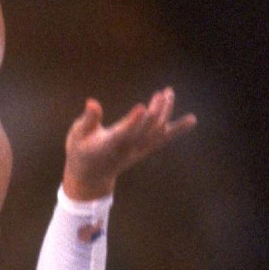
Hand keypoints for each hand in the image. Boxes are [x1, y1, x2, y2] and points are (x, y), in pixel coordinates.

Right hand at [63, 89, 196, 200]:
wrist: (91, 177)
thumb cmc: (81, 152)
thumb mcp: (76, 135)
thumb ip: (87, 119)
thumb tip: (92, 102)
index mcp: (108, 146)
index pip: (122, 134)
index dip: (133, 122)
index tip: (143, 107)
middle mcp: (126, 150)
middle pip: (144, 131)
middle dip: (155, 113)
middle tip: (162, 93)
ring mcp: (137, 151)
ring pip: (156, 133)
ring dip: (165, 113)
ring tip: (168, 92)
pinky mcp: (144, 150)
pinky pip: (163, 140)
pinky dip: (178, 130)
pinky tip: (192, 120)